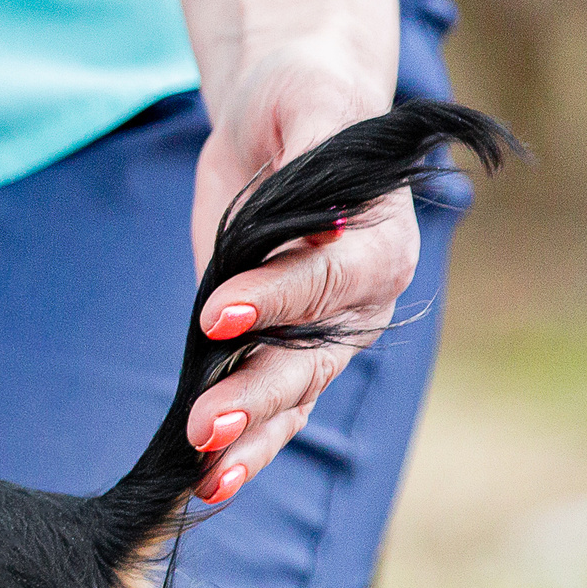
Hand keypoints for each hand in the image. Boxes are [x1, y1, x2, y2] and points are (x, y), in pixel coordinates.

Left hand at [183, 43, 415, 504]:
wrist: (289, 117)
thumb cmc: (305, 103)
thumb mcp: (311, 104)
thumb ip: (317, 144)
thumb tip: (318, 197)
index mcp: (381, 241)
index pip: (330, 279)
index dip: (278, 299)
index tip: (217, 312)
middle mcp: (362, 300)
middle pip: (311, 358)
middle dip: (257, 394)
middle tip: (205, 424)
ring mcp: (324, 335)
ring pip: (292, 399)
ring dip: (249, 440)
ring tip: (206, 475)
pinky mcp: (282, 349)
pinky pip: (272, 409)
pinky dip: (243, 447)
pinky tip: (208, 484)